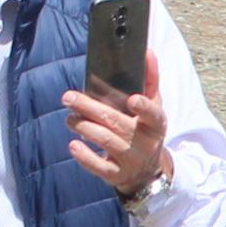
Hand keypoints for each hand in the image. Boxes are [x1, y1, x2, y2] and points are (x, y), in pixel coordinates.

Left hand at [61, 86, 170, 200]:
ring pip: (106, 141)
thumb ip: (150, 81)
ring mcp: (130, 160)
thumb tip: (147, 52)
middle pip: (117, 123)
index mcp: (156, 124)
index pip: (153, 114)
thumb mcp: (153, 108)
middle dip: (90, 109)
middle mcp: (145, 143)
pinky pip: (99, 166)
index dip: (144, 107)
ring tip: (70, 118)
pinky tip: (73, 145)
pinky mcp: (115, 174)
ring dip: (84, 127)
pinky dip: (85, 156)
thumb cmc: (145, 130)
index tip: (132, 99)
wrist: (146, 171)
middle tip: (69, 97)